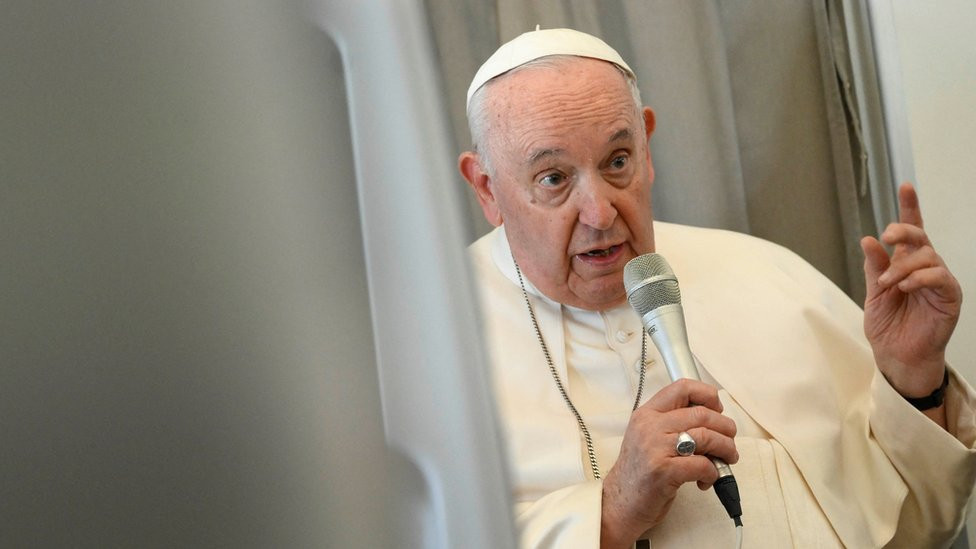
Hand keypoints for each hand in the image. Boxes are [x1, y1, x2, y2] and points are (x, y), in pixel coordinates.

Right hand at [599, 379, 737, 547]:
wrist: (619, 503)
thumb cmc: (639, 472)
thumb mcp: (648, 437)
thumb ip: (672, 423)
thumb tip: (713, 418)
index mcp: (647, 414)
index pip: (682, 387)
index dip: (708, 395)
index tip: (717, 410)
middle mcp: (649, 426)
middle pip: (702, 414)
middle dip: (725, 428)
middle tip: (729, 442)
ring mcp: (655, 448)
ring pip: (706, 437)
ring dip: (725, 449)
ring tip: (726, 460)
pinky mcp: (663, 472)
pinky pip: (702, 465)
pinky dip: (713, 472)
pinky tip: (707, 479)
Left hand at [860, 183, 961, 398]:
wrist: (896, 355)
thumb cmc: (888, 325)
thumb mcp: (874, 292)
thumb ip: (874, 267)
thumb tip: (868, 239)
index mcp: (906, 264)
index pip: (910, 232)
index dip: (909, 208)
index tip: (906, 186)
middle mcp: (925, 268)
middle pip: (920, 237)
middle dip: (903, 230)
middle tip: (886, 238)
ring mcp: (939, 282)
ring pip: (928, 256)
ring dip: (903, 266)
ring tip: (888, 283)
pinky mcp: (950, 297)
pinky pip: (940, 278)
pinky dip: (920, 278)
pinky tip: (905, 287)